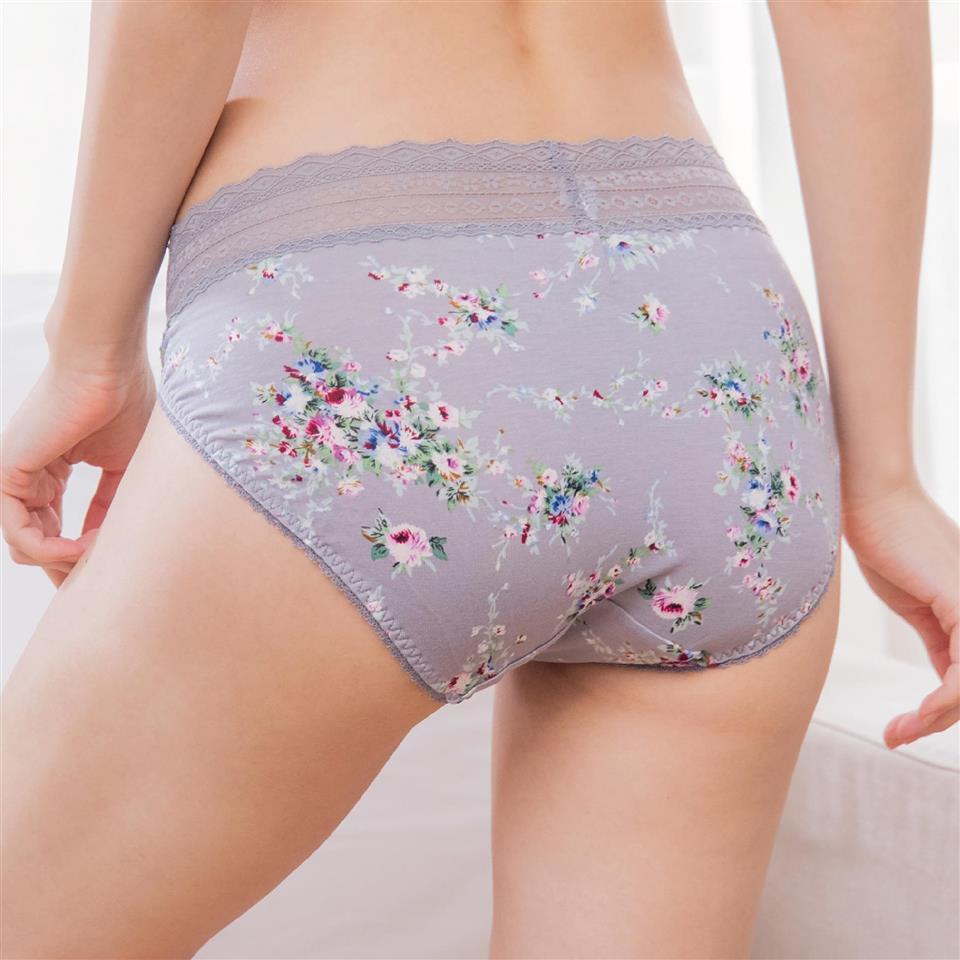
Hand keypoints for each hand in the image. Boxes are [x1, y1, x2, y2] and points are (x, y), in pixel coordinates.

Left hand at [1, 354, 155, 586]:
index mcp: (51, 471)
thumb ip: (112, 505)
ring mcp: (14, 476)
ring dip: (65, 561)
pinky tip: (82, 549)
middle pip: (37, 543)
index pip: (55, 528)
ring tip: (98, 558)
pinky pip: (19, 533)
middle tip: (97, 586)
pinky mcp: (7, 474)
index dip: (81, 556)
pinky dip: (51, 549)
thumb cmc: (124, 403)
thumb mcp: (127, 467)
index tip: (110, 572)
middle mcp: (28, 477)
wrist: (106, 368)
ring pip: (25, 544)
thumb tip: (110, 544)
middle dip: (68, 569)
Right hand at [843, 481, 958, 748]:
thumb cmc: (886, 539)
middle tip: (899, 735)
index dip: (945, 708)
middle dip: (941, 720)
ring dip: (935, 720)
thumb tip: (946, 681)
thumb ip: (940, 638)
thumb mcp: (918, 603)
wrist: (870, 501)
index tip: (903, 728)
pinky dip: (940, 703)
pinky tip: (914, 715)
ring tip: (899, 732)